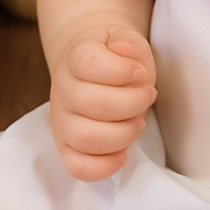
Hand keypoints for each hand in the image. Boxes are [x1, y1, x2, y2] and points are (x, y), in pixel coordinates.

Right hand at [49, 23, 155, 181]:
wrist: (92, 70)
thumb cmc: (114, 59)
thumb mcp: (126, 41)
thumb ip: (128, 43)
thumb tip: (122, 49)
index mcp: (75, 59)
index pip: (89, 64)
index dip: (122, 70)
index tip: (138, 71)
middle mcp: (62, 91)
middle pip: (94, 104)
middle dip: (133, 103)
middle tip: (147, 95)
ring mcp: (62, 123)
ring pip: (87, 138)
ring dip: (124, 133)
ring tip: (138, 122)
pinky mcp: (67, 149)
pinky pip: (78, 167)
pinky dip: (104, 166)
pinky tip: (123, 153)